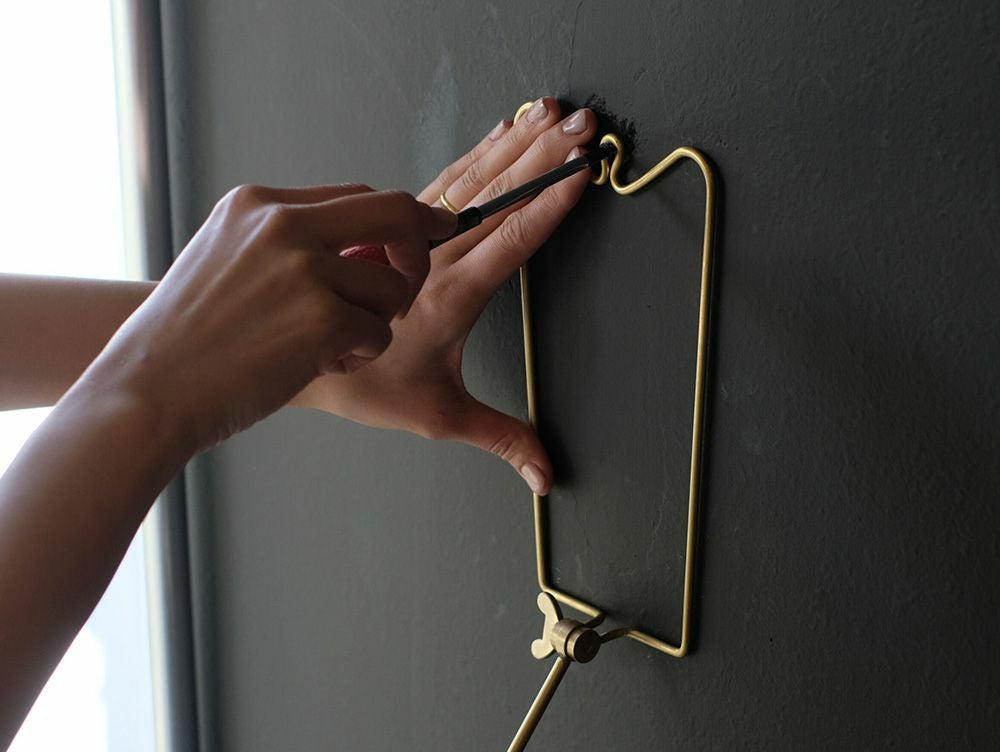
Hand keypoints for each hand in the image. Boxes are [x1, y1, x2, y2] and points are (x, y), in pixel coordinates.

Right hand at [80, 184, 455, 452]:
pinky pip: (380, 334)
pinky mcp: (322, 319)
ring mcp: (305, 270)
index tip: (425, 235)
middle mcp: (285, 225)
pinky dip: (359, 357)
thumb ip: (289, 242)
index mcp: (259, 204)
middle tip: (406, 290)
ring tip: (329, 345)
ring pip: (392, 286)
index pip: (359, 196)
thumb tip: (367, 248)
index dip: (399, 222)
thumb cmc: (188, 338)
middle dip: (419, 251)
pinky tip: (316, 365)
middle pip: (395, 213)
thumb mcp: (225, 256)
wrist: (148, 390)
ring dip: (376, 322)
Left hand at [294, 97, 597, 494]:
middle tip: (583, 124)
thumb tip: (548, 478)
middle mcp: (430, 257)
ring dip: (516, 145)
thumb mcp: (434, 415)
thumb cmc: (358, 383)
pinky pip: (441, 179)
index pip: (509, 241)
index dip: (549, 206)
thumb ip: (499, 436)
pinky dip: (477, 152)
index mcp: (447, 296)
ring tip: (554, 114)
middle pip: (496, 196)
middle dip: (544, 158)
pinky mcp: (391, 220)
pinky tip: (502, 130)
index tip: (582, 172)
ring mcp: (409, 234)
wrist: (284, 350)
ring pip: (470, 179)